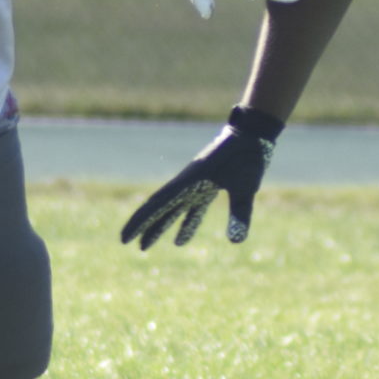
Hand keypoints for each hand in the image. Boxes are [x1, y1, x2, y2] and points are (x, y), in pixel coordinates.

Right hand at [120, 108, 282, 246]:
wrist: (253, 133)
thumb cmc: (249, 156)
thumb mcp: (246, 187)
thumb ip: (240, 214)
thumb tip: (235, 242)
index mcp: (190, 181)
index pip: (158, 205)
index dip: (140, 221)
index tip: (125, 237)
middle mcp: (188, 183)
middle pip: (160, 208)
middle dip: (145, 226)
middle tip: (129, 244)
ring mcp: (196, 183)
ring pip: (173, 209)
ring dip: (161, 226)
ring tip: (147, 245)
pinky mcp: (208, 184)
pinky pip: (191, 207)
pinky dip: (185, 222)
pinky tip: (182, 239)